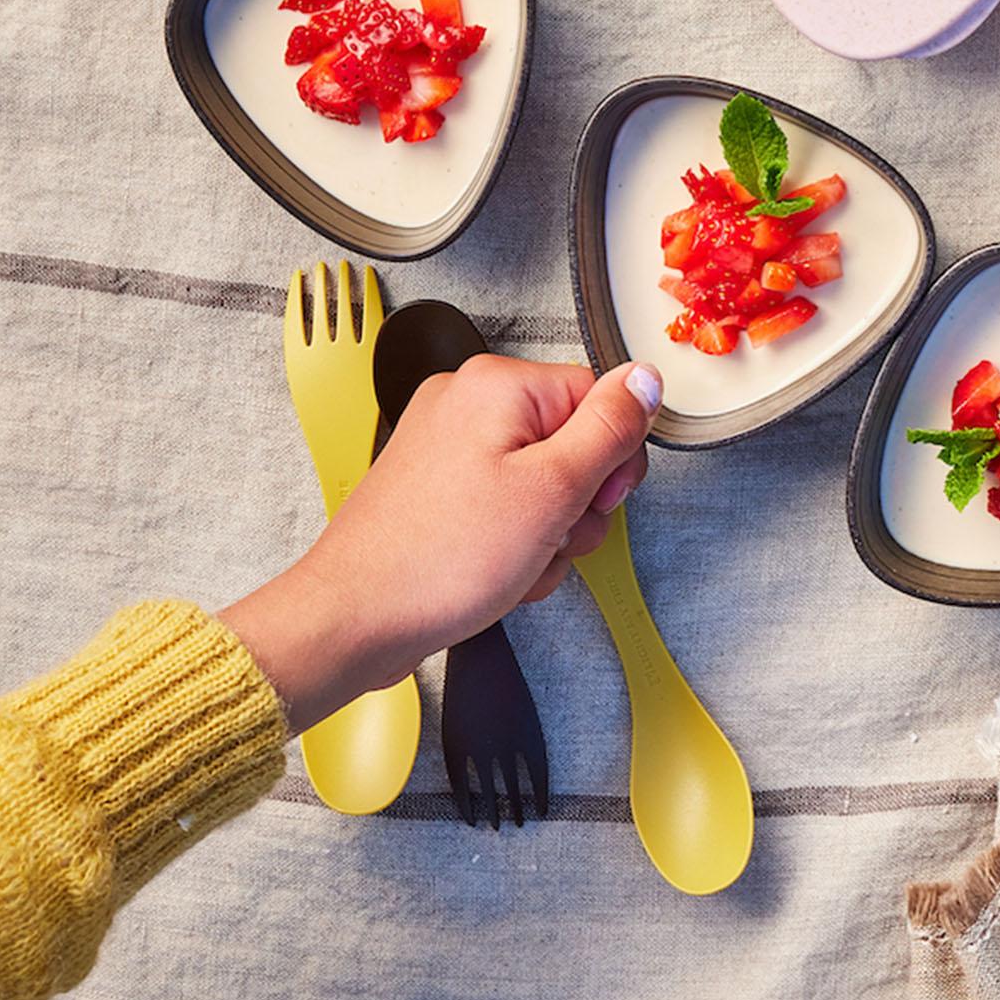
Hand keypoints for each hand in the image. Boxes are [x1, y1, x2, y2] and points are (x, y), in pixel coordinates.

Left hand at [224, 355, 659, 731]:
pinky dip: (511, 542)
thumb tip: (647, 378)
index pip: (599, 399)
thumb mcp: (553, 491)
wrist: (353, 621)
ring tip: (515, 564)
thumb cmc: (439, 561)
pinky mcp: (436, 487)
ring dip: (546, 534)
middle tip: (548, 538)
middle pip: (572, 442)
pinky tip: (493, 573)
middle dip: (575, 505)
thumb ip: (609, 429)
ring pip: (542, 483)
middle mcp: (468, 401)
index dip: (610, 460)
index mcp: (498, 384)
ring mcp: (447, 445)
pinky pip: (504, 504)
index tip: (594, 502)